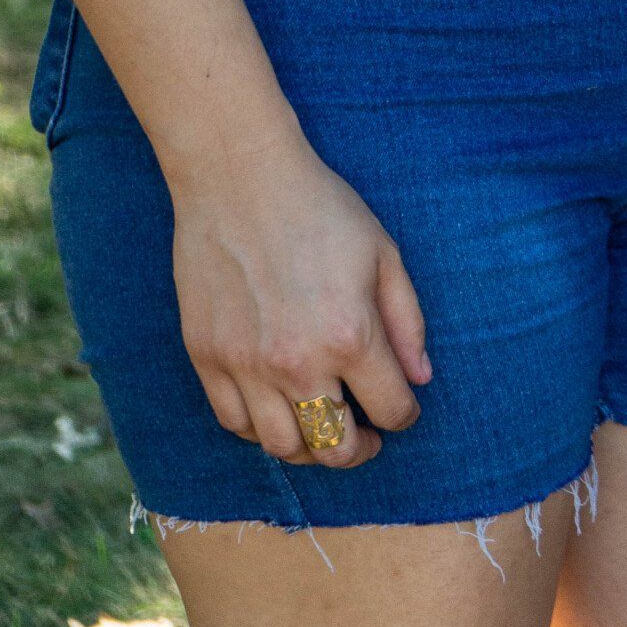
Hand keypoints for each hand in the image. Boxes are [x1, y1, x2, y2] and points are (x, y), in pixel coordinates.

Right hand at [169, 140, 430, 468]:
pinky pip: (235, 423)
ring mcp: (246, 366)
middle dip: (360, 450)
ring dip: (311, 449)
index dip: (405, 415)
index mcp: (351, 335)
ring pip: (283, 447)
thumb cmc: (320, 207)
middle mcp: (297, 362)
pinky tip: (279, 410)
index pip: (390, 409)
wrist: (238, 176)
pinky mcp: (207, 358)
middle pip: (335, 447)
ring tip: (324, 429)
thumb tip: (420, 379)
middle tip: (367, 438)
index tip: (403, 408)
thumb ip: (407, 322)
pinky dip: (261, 430)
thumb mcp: (383, 253)